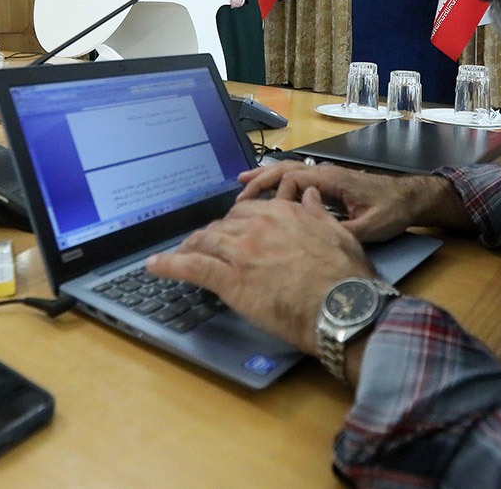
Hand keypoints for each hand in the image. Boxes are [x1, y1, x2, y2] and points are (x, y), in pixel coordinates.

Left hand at [146, 189, 373, 352]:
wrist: (342, 304)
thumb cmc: (345, 274)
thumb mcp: (337, 233)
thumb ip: (317, 212)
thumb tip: (307, 196)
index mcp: (282, 213)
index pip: (246, 210)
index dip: (233, 222)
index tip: (229, 230)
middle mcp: (257, 227)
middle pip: (221, 226)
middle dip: (209, 235)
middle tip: (201, 245)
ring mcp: (241, 252)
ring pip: (204, 242)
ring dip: (188, 247)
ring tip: (177, 254)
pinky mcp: (230, 280)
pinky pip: (192, 267)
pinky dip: (169, 265)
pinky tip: (155, 266)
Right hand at [237, 162, 471, 243]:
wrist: (411, 198)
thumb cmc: (392, 210)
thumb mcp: (369, 228)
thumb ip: (341, 232)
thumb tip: (313, 239)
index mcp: (331, 180)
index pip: (293, 180)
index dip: (277, 196)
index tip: (265, 215)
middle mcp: (325, 174)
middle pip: (285, 170)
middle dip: (260, 181)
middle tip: (238, 197)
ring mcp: (326, 177)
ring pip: (290, 172)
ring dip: (266, 178)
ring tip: (242, 187)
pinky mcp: (329, 185)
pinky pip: (298, 180)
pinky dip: (279, 183)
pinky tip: (269, 194)